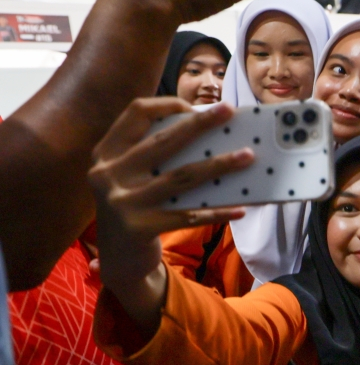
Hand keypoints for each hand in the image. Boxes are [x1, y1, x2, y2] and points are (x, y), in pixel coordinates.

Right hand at [88, 98, 253, 332]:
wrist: (118, 259)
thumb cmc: (136, 206)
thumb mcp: (131, 176)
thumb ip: (156, 155)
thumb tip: (212, 135)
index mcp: (107, 153)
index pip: (135, 113)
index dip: (167, 105)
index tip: (196, 107)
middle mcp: (108, 174)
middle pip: (163, 142)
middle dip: (200, 125)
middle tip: (230, 111)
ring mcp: (122, 202)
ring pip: (181, 177)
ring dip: (219, 165)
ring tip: (247, 157)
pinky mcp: (139, 228)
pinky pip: (189, 215)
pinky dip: (217, 211)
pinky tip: (241, 207)